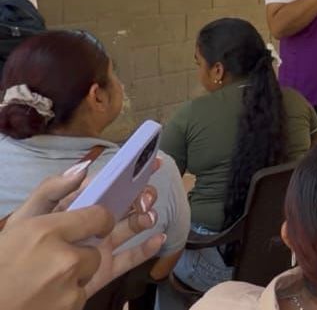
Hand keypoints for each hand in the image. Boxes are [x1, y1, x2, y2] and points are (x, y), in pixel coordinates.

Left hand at [1, 171, 163, 309]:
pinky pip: (130, 257)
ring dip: (145, 218)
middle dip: (142, 196)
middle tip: (145, 201)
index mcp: (78, 206)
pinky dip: (147, 248)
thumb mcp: (31, 215)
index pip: (109, 184)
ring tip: (148, 218)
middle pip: (125, 204)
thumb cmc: (19, 249)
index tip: (153, 162)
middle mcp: (93, 224)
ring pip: (131, 227)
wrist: (16, 296)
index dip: (131, 172)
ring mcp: (101, 246)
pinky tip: (158, 238)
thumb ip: (52, 189)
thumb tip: (84, 168)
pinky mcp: (106, 268)